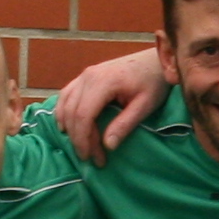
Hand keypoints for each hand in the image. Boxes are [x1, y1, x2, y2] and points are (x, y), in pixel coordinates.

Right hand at [54, 48, 169, 160]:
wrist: (154, 60)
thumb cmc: (153, 82)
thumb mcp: (145, 105)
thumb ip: (125, 124)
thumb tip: (108, 145)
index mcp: (103, 82)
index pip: (83, 115)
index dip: (84, 139)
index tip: (92, 158)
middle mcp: (88, 76)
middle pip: (72, 112)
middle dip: (78, 139)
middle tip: (91, 158)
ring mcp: (84, 75)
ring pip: (65, 104)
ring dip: (69, 128)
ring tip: (81, 147)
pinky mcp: (85, 77)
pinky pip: (66, 95)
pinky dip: (63, 113)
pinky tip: (67, 127)